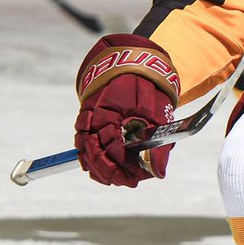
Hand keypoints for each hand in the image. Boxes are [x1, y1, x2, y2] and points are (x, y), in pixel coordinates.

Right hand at [74, 34, 179, 186]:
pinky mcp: (88, 118)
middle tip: (128, 182)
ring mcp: (88, 118)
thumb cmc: (148, 85)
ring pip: (86, 152)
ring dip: (101, 168)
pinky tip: (106, 167)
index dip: (120, 168)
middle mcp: (92, 117)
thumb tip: (159, 173)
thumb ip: (157, 145)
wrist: (134, 61)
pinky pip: (84, 143)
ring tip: (119, 178)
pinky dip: (93, 157)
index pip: (109, 149)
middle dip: (111, 172)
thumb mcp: (158, 113)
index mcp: (108, 113)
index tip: (134, 179)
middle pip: (94, 155)